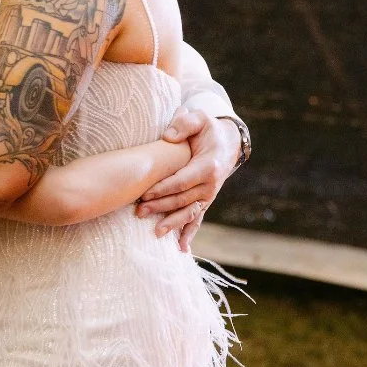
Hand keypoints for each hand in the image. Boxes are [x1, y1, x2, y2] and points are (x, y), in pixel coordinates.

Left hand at [136, 111, 240, 251]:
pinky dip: (190, 234)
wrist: (227, 143)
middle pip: (182, 199)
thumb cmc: (207, 130)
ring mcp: (209, 196)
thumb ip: (184, 123)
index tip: (145, 193)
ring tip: (156, 233)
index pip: (182, 181)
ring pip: (189, 213)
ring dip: (172, 224)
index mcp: (208, 166)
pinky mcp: (205, 202)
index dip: (164, 188)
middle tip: (139, 212)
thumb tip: (168, 137)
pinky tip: (182, 248)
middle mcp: (211, 185)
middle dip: (160, 207)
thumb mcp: (199, 118)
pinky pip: (197, 220)